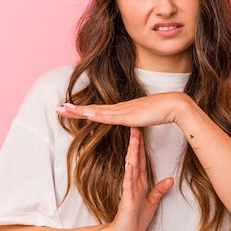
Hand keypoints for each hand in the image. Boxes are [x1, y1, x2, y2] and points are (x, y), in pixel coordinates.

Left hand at [55, 92, 189, 126]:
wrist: (174, 105)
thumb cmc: (163, 111)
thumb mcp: (145, 118)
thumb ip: (138, 121)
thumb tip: (134, 125)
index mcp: (122, 110)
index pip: (98, 110)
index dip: (83, 110)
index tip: (69, 109)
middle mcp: (119, 108)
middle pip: (92, 109)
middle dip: (73, 109)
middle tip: (56, 108)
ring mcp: (122, 111)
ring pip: (95, 111)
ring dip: (78, 111)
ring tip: (62, 110)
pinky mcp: (127, 116)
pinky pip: (107, 117)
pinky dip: (94, 115)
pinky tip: (83, 114)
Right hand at [105, 127, 173, 230]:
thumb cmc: (134, 220)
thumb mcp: (151, 203)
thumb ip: (159, 190)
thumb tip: (171, 179)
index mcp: (139, 182)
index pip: (140, 159)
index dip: (141, 145)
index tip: (142, 130)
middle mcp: (133, 183)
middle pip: (135, 158)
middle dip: (136, 142)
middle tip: (136, 125)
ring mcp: (129, 190)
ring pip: (131, 167)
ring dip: (132, 152)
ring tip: (133, 137)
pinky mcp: (127, 199)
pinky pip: (128, 184)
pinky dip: (129, 173)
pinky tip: (129, 162)